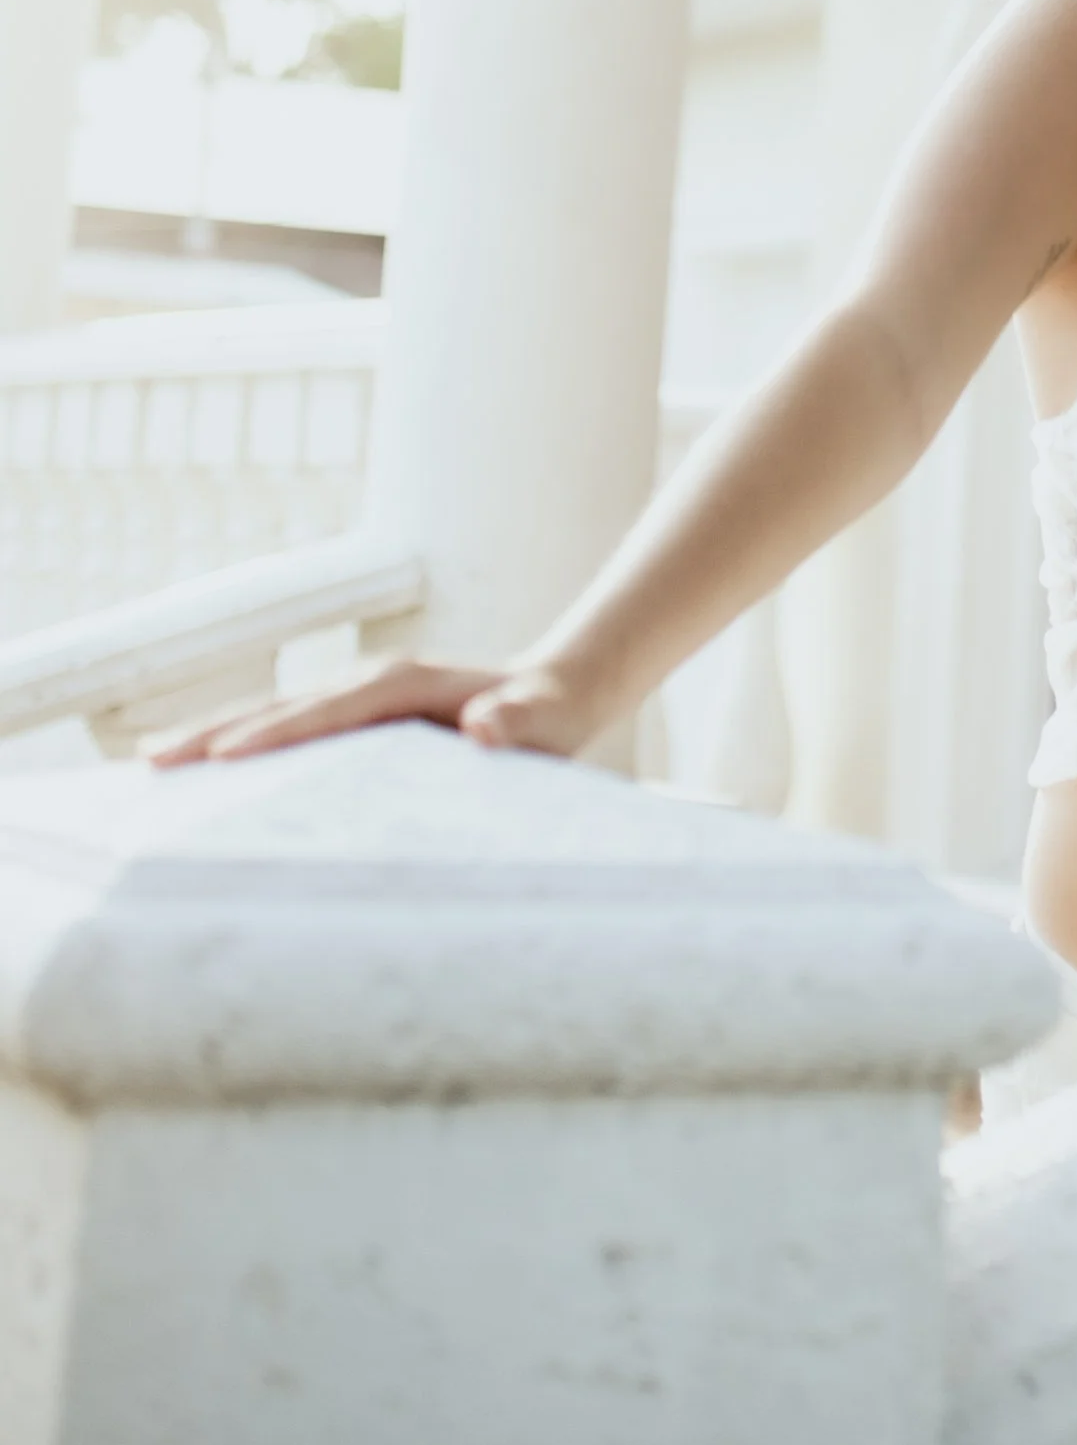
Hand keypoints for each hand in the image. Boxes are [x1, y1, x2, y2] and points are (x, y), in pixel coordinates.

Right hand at [145, 653, 602, 767]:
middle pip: (282, 707)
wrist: (558, 690)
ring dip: (214, 734)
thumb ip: (518, 723)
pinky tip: (199, 765)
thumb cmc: (550, 716)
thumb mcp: (546, 722)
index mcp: (406, 682)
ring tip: (151, 762)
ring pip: (273, 713)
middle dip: (217, 732)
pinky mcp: (356, 714)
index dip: (275, 734)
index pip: (329, 711)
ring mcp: (359, 693)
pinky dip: (239, 741)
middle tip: (153, 763)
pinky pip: (288, 728)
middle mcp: (373, 679)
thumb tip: (487, 725)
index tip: (221, 758)